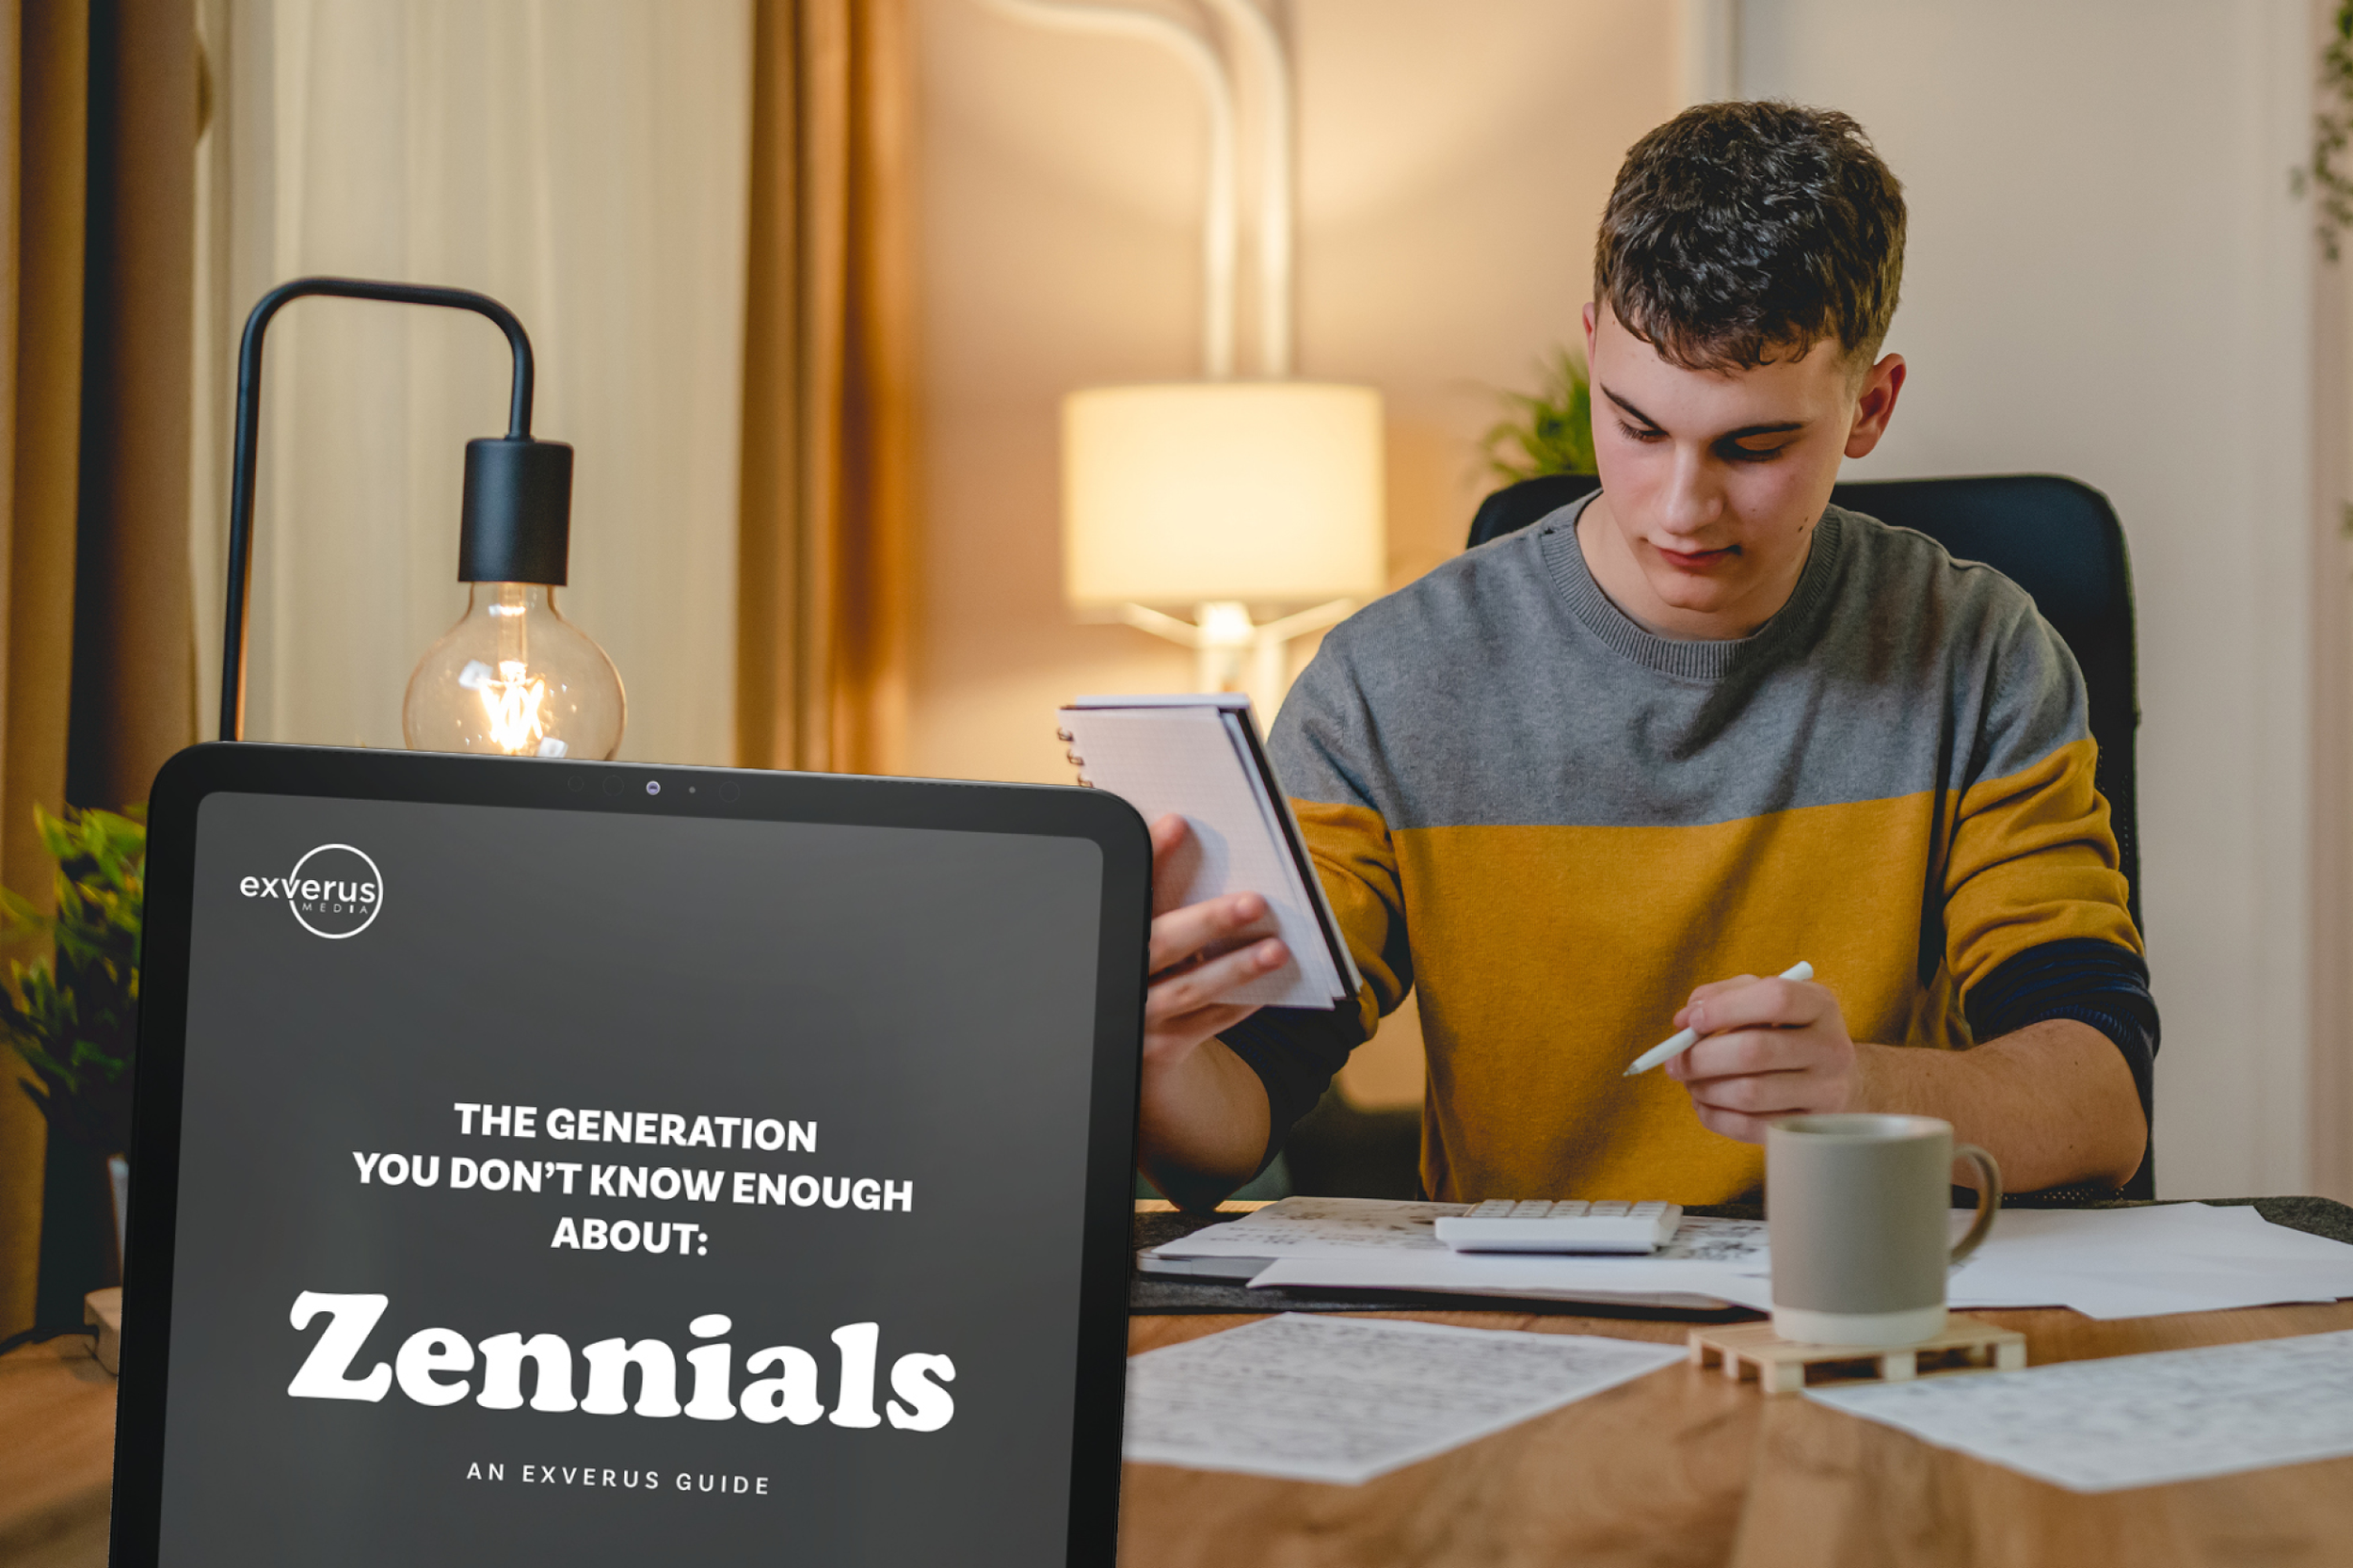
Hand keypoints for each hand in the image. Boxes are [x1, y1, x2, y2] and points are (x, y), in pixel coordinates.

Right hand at [1143, 815, 1287, 1067]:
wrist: (1120, 1048)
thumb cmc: (1136, 971)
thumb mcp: (1133, 933)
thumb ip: (1153, 899)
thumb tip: (1192, 838)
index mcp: (1109, 935)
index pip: (1130, 890)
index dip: (1150, 857)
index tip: (1178, 822)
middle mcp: (1118, 976)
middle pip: (1161, 944)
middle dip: (1208, 921)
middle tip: (1255, 902)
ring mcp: (1137, 1017)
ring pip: (1190, 990)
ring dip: (1236, 969)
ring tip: (1278, 949)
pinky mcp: (1161, 1048)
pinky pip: (1208, 1024)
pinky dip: (1240, 1004)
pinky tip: (1271, 987)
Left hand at [1665, 971, 1859, 1142]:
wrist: (1837, 1079)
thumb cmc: (1786, 1031)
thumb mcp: (1763, 998)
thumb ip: (1721, 996)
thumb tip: (1683, 1020)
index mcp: (1820, 1006)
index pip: (1776, 999)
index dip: (1725, 1009)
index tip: (1691, 1021)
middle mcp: (1831, 1049)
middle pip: (1756, 1051)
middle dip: (1701, 1057)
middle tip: (1674, 1061)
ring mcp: (1826, 1093)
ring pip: (1749, 1093)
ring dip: (1704, 1088)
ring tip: (1690, 1081)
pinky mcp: (1808, 1127)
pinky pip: (1750, 1127)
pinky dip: (1714, 1116)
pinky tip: (1704, 1103)